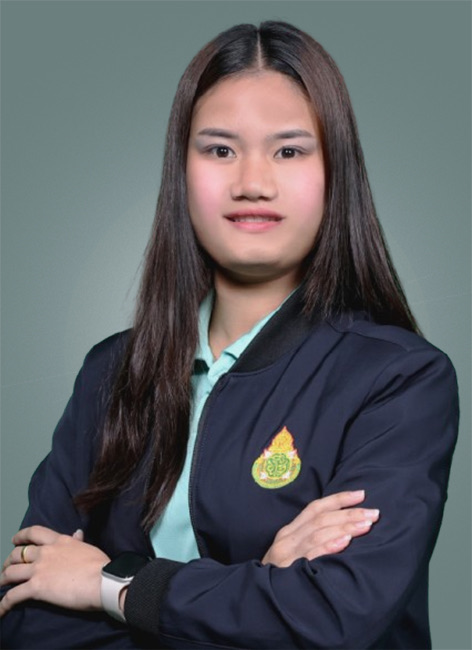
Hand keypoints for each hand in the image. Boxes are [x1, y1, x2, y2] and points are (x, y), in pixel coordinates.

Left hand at [0, 525, 109, 616]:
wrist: (101, 580)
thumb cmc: (100, 565)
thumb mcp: (88, 548)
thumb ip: (78, 542)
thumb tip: (77, 533)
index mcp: (59, 541)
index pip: (35, 532)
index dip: (21, 536)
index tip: (15, 540)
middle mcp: (46, 552)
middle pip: (18, 553)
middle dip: (9, 561)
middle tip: (7, 568)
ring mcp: (39, 569)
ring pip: (11, 572)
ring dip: (3, 579)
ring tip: (0, 584)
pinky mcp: (36, 587)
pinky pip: (13, 596)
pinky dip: (3, 604)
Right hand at [262, 490, 378, 566]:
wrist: (255, 600)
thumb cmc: (280, 576)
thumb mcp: (291, 552)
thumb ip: (310, 539)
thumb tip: (343, 531)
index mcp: (289, 532)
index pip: (315, 508)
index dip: (339, 499)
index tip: (361, 494)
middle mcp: (287, 539)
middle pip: (320, 519)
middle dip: (349, 513)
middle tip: (373, 513)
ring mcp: (288, 554)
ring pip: (318, 533)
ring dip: (344, 527)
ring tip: (366, 525)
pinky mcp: (290, 571)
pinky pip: (311, 555)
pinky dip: (329, 546)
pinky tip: (345, 543)